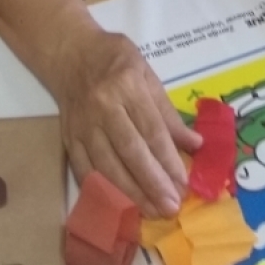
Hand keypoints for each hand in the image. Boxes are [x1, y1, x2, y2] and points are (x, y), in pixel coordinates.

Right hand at [53, 24, 201, 217]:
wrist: (70, 53)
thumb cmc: (115, 60)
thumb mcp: (147, 74)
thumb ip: (168, 112)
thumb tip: (195, 144)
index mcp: (127, 85)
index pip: (151, 129)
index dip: (168, 159)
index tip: (183, 183)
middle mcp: (103, 106)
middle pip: (130, 151)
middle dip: (153, 183)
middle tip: (172, 206)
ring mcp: (83, 124)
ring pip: (107, 165)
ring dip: (131, 193)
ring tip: (152, 211)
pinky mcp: (69, 138)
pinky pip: (85, 170)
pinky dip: (102, 190)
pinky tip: (119, 205)